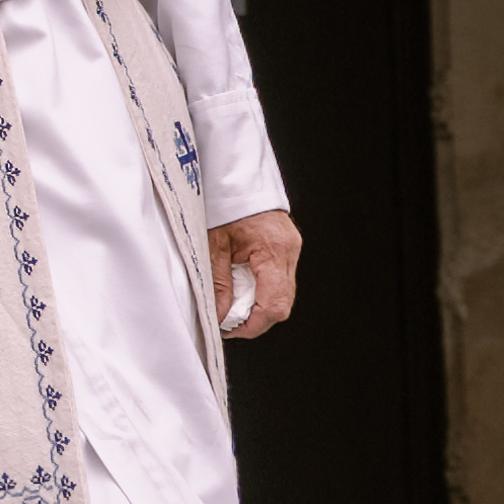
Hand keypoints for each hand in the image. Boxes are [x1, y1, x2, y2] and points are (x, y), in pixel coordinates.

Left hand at [210, 208, 300, 337]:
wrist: (233, 175)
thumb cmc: (223, 202)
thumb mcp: (213, 244)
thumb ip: (218, 283)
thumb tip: (220, 316)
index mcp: (273, 249)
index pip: (273, 305)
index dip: (252, 324)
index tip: (230, 328)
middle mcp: (289, 250)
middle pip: (281, 304)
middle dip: (254, 317)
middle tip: (226, 317)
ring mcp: (291, 249)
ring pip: (281, 294)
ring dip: (256, 304)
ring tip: (231, 298)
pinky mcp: (285, 247)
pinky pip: (278, 279)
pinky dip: (259, 289)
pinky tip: (240, 284)